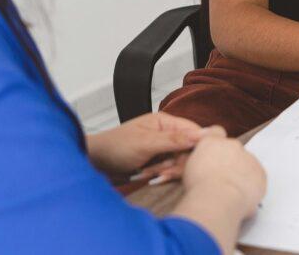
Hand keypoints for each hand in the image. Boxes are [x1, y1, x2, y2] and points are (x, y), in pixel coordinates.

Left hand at [86, 111, 221, 177]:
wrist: (96, 164)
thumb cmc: (115, 146)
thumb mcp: (146, 143)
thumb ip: (175, 139)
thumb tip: (202, 135)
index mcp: (166, 122)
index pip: (195, 132)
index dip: (196, 148)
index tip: (190, 162)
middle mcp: (168, 134)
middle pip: (189, 151)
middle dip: (175, 164)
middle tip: (160, 172)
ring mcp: (164, 150)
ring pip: (180, 164)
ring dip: (165, 171)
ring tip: (147, 173)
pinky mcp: (160, 164)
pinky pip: (170, 172)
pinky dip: (160, 176)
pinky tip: (147, 177)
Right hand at [182, 135, 266, 218]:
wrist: (217, 199)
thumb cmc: (198, 188)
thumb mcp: (187, 171)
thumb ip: (197, 162)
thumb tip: (200, 166)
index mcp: (211, 142)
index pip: (216, 132)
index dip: (216, 144)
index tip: (214, 156)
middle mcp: (231, 145)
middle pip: (233, 150)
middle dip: (229, 163)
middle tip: (221, 181)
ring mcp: (248, 157)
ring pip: (247, 164)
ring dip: (242, 174)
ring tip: (230, 193)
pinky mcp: (260, 172)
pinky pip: (258, 178)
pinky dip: (252, 186)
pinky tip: (242, 197)